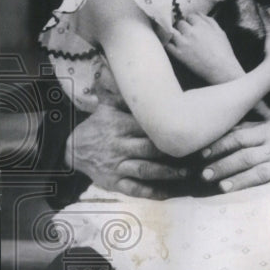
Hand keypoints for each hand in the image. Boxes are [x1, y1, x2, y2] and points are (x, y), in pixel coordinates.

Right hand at [69, 103, 186, 198]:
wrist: (72, 149)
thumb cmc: (98, 126)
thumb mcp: (107, 108)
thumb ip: (123, 95)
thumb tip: (132, 75)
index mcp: (119, 126)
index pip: (147, 127)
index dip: (168, 130)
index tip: (190, 131)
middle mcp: (119, 146)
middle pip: (149, 149)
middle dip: (172, 153)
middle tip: (197, 155)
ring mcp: (117, 166)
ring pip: (145, 170)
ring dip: (167, 173)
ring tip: (187, 173)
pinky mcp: (114, 182)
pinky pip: (134, 189)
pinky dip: (152, 193)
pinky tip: (169, 194)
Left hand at [164, 14, 244, 83]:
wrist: (222, 69)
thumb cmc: (224, 51)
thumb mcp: (220, 32)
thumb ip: (209, 21)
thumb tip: (198, 14)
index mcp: (202, 25)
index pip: (190, 16)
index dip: (191, 21)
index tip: (192, 25)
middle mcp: (191, 32)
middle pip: (180, 23)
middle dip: (183, 27)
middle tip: (186, 33)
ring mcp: (183, 42)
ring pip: (172, 31)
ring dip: (175, 34)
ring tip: (179, 38)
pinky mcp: (178, 54)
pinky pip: (167, 44)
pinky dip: (168, 43)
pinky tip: (172, 44)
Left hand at [200, 119, 269, 190]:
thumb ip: (248, 124)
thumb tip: (218, 120)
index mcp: (268, 131)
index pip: (239, 137)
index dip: (219, 146)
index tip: (201, 155)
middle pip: (247, 156)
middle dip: (224, 166)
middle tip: (204, 175)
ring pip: (260, 173)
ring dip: (240, 181)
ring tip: (222, 188)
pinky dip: (263, 194)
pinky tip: (249, 199)